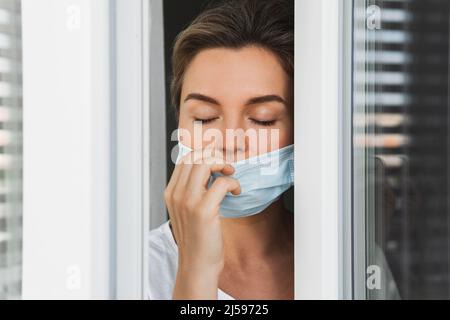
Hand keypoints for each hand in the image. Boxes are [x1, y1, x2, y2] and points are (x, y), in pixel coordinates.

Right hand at [164, 149, 240, 298]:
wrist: (197, 265)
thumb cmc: (197, 238)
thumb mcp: (188, 210)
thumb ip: (193, 190)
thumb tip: (210, 171)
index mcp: (171, 192)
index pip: (185, 158)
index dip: (204, 153)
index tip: (218, 160)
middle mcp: (176, 194)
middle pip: (194, 156)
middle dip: (215, 155)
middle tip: (227, 166)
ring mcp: (188, 201)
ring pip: (205, 163)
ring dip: (223, 164)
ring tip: (231, 174)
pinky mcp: (203, 210)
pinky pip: (221, 182)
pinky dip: (233, 183)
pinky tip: (236, 192)